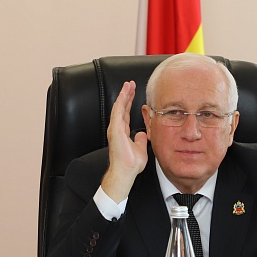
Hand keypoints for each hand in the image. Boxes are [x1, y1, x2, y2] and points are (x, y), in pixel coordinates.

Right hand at [101, 81, 147, 201]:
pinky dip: (121, 101)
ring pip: (119, 107)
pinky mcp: (115, 130)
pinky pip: (117, 112)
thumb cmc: (131, 164)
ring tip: (128, 84)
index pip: (125, 113)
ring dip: (123, 95)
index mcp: (122, 132)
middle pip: (121, 108)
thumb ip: (140, 140)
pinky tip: (124, 93)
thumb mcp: (140, 148)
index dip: (129, 102)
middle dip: (126, 95)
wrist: (126, 172)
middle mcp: (117, 129)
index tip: (133, 92)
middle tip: (130, 84)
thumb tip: (142, 134)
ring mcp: (115, 129)